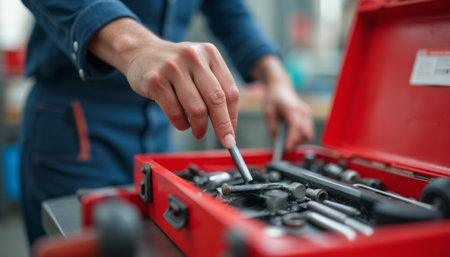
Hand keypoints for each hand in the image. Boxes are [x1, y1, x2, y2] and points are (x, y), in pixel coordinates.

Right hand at [89, 18, 238, 148]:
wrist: (141, 52)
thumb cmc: (176, 67)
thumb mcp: (200, 67)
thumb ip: (215, 90)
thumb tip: (228, 126)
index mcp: (210, 54)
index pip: (230, 91)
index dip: (232, 117)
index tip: (231, 134)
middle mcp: (193, 57)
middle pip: (216, 100)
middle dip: (222, 126)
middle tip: (224, 141)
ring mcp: (173, 68)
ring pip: (196, 109)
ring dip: (200, 127)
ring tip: (198, 131)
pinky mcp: (156, 80)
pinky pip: (175, 112)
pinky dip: (181, 124)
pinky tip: (182, 123)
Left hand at [251, 55, 313, 151]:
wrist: (281, 87)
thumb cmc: (273, 98)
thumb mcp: (268, 113)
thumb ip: (272, 127)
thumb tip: (277, 141)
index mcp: (292, 109)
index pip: (296, 127)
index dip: (292, 140)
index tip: (286, 149)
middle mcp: (303, 111)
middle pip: (305, 133)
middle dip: (295, 142)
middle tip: (284, 146)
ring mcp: (307, 113)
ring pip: (308, 134)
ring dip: (299, 140)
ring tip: (287, 139)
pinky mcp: (308, 116)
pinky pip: (308, 131)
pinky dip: (301, 136)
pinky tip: (291, 134)